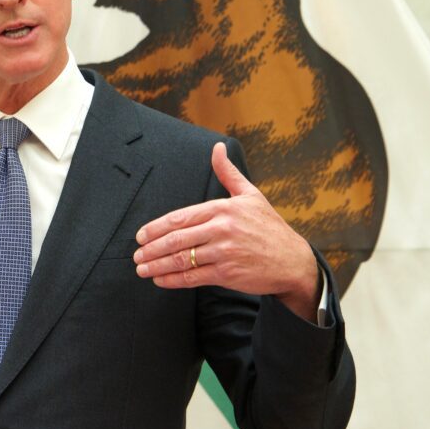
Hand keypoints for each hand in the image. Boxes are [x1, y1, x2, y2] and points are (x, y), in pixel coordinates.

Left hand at [132, 142, 319, 320]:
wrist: (293, 261)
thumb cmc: (269, 227)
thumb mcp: (250, 195)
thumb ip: (228, 173)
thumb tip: (217, 148)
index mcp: (222, 209)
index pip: (180, 218)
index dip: (156, 228)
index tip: (140, 235)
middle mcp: (221, 229)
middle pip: (177, 239)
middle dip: (151, 248)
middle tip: (136, 254)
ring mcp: (224, 253)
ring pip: (182, 259)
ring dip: (157, 265)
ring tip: (141, 268)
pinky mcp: (227, 274)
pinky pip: (193, 277)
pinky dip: (173, 279)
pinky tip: (160, 280)